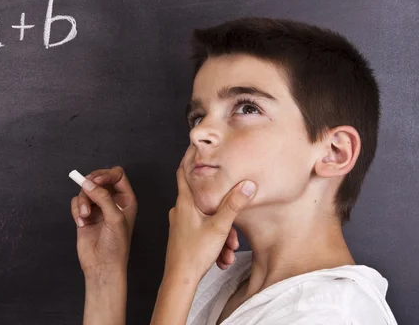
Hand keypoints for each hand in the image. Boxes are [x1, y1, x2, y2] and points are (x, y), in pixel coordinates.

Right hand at [70, 166, 137, 275]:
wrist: (102, 265)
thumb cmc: (116, 245)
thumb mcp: (115, 218)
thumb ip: (103, 198)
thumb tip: (88, 183)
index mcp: (125, 199)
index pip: (117, 175)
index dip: (106, 174)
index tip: (96, 181)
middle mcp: (112, 201)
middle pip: (99, 179)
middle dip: (91, 184)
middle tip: (85, 187)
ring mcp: (98, 208)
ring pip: (85, 190)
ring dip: (82, 201)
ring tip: (84, 215)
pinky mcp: (85, 215)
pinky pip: (76, 202)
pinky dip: (76, 210)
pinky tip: (81, 222)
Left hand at [164, 156, 255, 281]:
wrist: (179, 280)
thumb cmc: (194, 254)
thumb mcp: (220, 227)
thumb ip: (234, 205)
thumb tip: (247, 185)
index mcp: (185, 202)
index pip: (184, 170)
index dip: (190, 156)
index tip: (197, 145)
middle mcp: (180, 209)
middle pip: (203, 198)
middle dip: (222, 208)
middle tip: (234, 216)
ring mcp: (180, 223)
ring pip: (206, 219)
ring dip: (222, 231)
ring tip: (230, 249)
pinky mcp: (183, 236)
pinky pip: (203, 231)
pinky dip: (215, 240)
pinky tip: (223, 257)